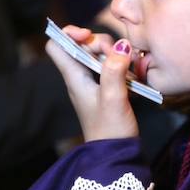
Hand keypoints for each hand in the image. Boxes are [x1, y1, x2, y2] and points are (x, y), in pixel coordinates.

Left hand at [46, 26, 138, 141]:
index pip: (57, 45)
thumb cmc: (110, 130)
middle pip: (83, 45)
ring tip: (128, 66)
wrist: (116, 155)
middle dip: (100, 43)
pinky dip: (121, 65)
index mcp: (73, 77)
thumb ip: (114, 71)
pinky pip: (111, 66)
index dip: (69, 33)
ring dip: (114, 54)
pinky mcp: (106, 88)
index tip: (88, 36)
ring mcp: (93, 82)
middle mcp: (80, 76)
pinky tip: (132, 75)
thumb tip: (120, 46)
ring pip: (99, 54)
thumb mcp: (113, 99)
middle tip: (118, 55)